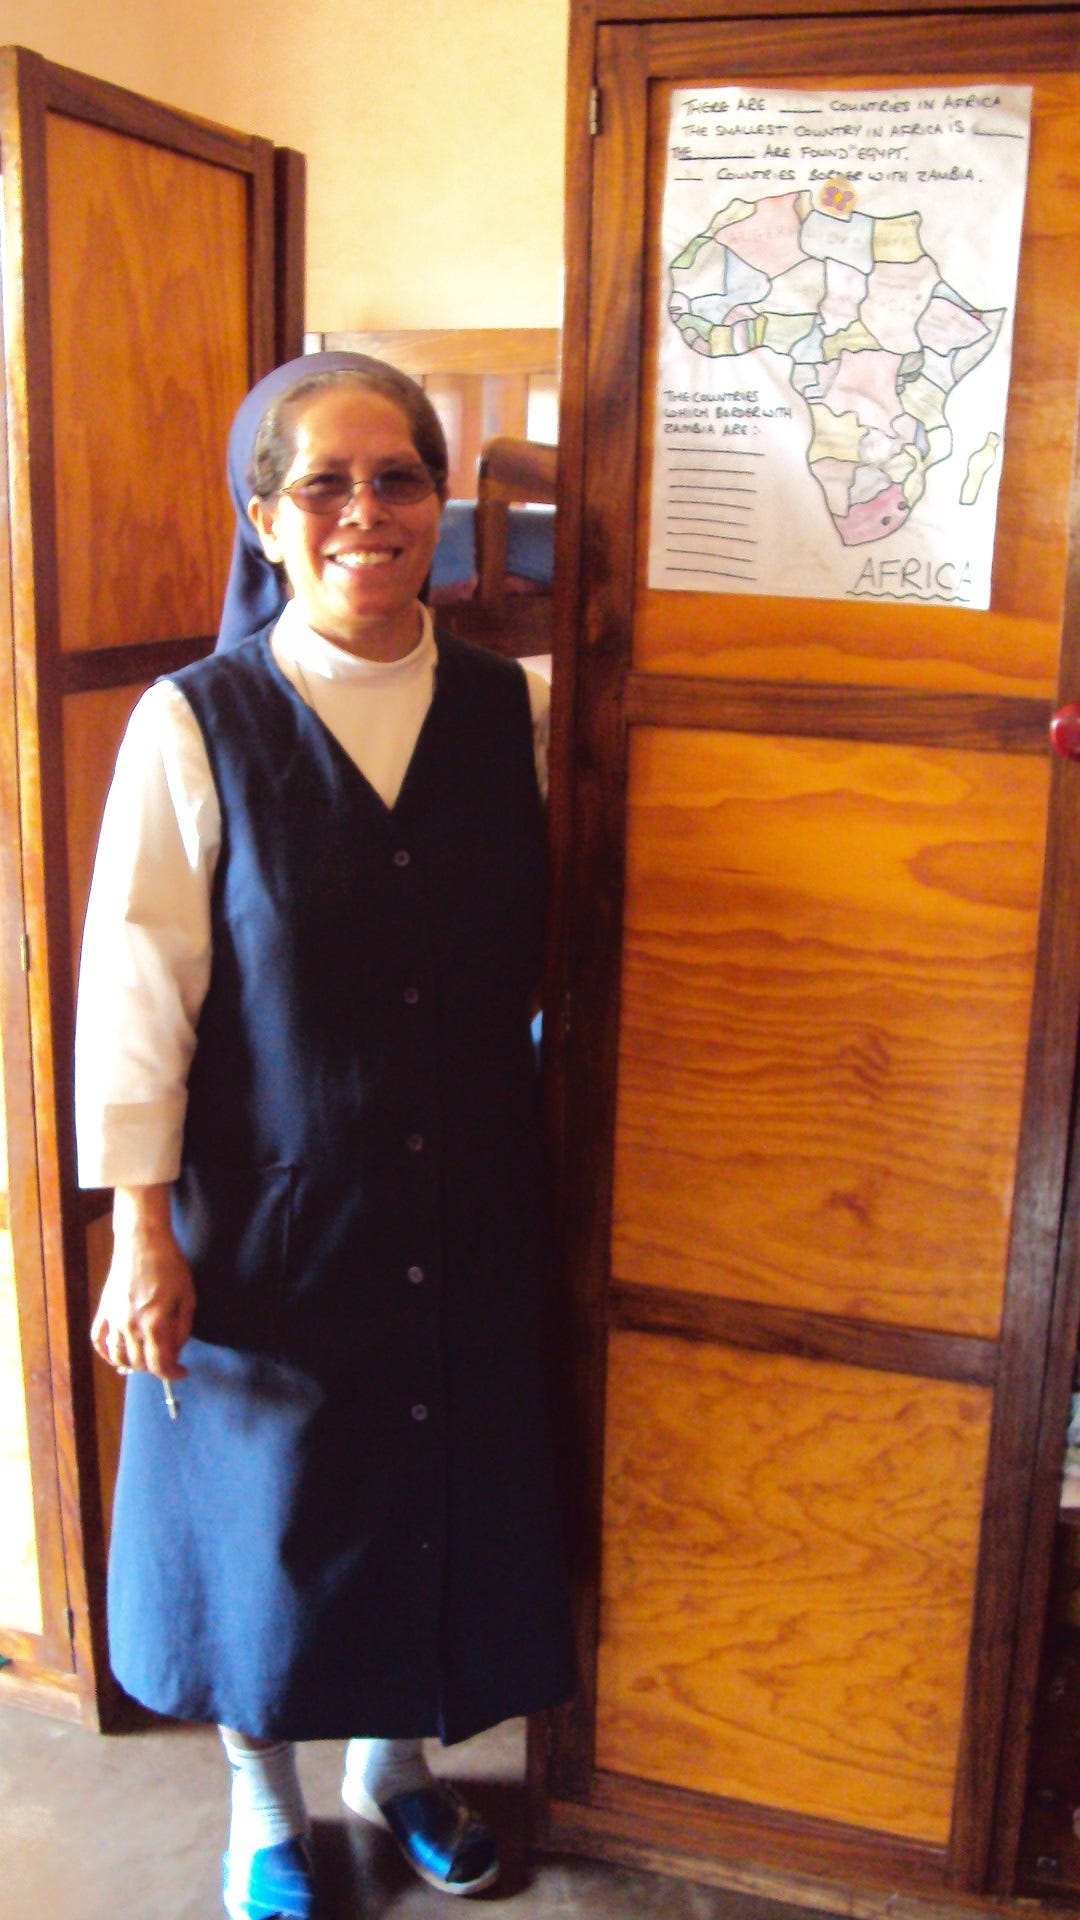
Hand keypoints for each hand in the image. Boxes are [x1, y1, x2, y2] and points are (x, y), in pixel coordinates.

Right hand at [91, 1184, 194, 1380]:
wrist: (142, 1241)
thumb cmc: (170, 1265)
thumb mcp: (187, 1296)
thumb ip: (183, 1327)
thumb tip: (177, 1349)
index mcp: (155, 1324)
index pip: (160, 1364)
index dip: (172, 1374)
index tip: (182, 1372)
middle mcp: (131, 1326)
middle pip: (140, 1363)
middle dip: (156, 1368)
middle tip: (168, 1360)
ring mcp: (114, 1319)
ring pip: (119, 1356)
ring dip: (133, 1364)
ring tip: (146, 1358)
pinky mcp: (103, 1310)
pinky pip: (98, 1340)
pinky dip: (106, 1353)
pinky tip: (116, 1355)